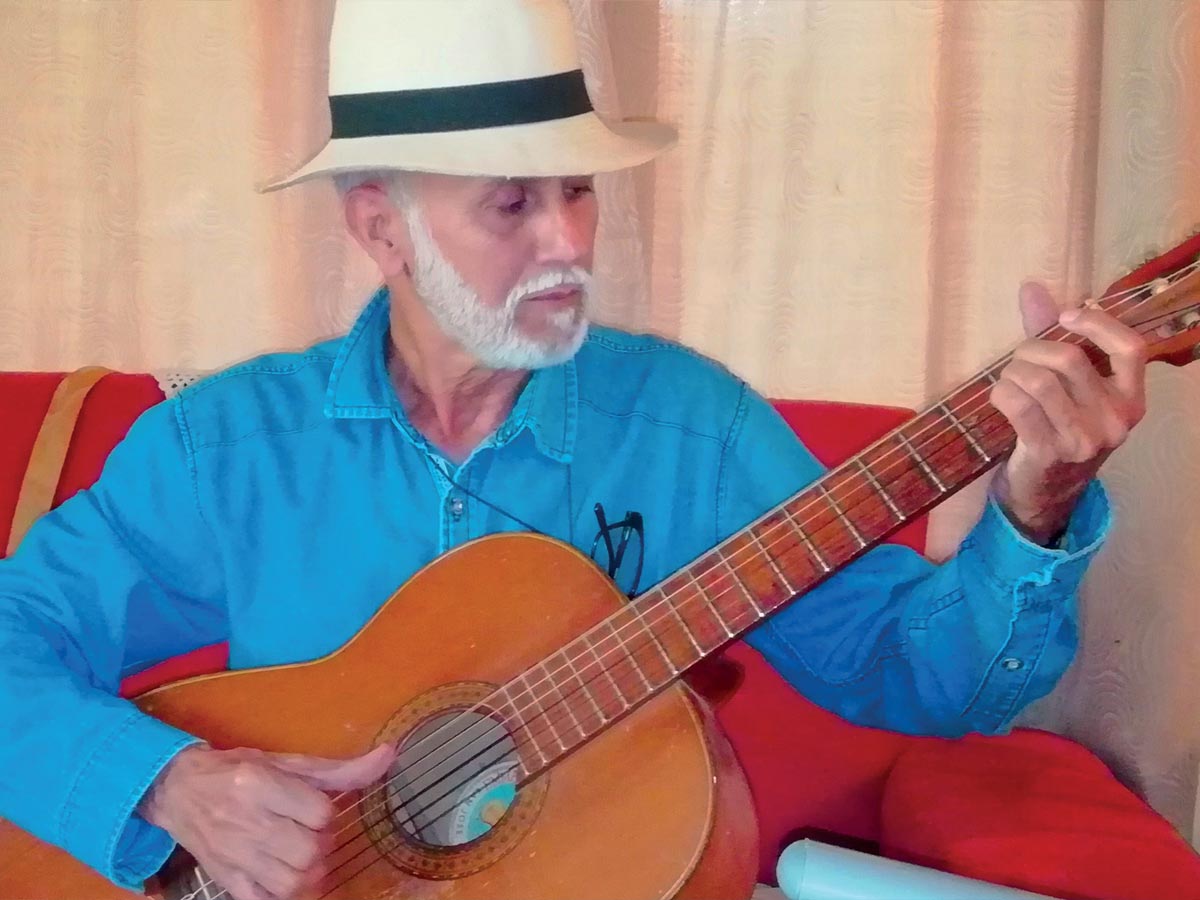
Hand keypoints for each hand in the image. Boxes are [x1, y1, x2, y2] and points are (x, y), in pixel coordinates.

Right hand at [139, 742, 394, 899]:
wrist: (179, 791)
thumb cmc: (238, 771)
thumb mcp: (287, 762)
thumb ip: (339, 769)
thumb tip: (389, 756)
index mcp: (260, 784)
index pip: (319, 813)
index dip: (328, 815)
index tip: (318, 811)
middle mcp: (246, 821)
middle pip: (308, 852)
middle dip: (323, 846)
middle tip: (315, 837)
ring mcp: (234, 855)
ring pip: (291, 883)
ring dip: (310, 875)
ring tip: (305, 859)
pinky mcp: (225, 879)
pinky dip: (284, 896)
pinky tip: (286, 878)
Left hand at [989, 281, 1147, 544]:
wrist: (1046, 489)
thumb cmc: (1059, 427)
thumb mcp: (1069, 386)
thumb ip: (1054, 336)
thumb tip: (1031, 287)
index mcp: (1131, 398)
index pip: (1130, 348)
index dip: (1097, 324)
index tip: (1067, 315)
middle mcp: (1115, 419)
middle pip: (1070, 360)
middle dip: (1034, 349)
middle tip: (1020, 357)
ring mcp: (1084, 439)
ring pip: (1039, 381)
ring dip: (1013, 372)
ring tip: (1009, 379)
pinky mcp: (1050, 452)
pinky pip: (1018, 405)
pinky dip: (1001, 392)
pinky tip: (999, 395)